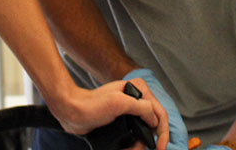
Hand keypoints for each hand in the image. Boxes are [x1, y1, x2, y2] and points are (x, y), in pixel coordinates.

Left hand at [47, 79, 168, 149]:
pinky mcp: (122, 120)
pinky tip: (130, 149)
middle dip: (152, 140)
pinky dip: (134, 144)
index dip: (162, 132)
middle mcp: (136, 99)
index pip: (160, 113)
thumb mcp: (118, 103)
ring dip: (141, 144)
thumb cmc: (91, 105)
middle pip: (154, 123)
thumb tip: (154, 121)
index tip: (160, 147)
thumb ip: (141, 108)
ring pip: (144, 131)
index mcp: (138, 90)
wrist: (72, 112)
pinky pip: (134, 134)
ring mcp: (129, 110)